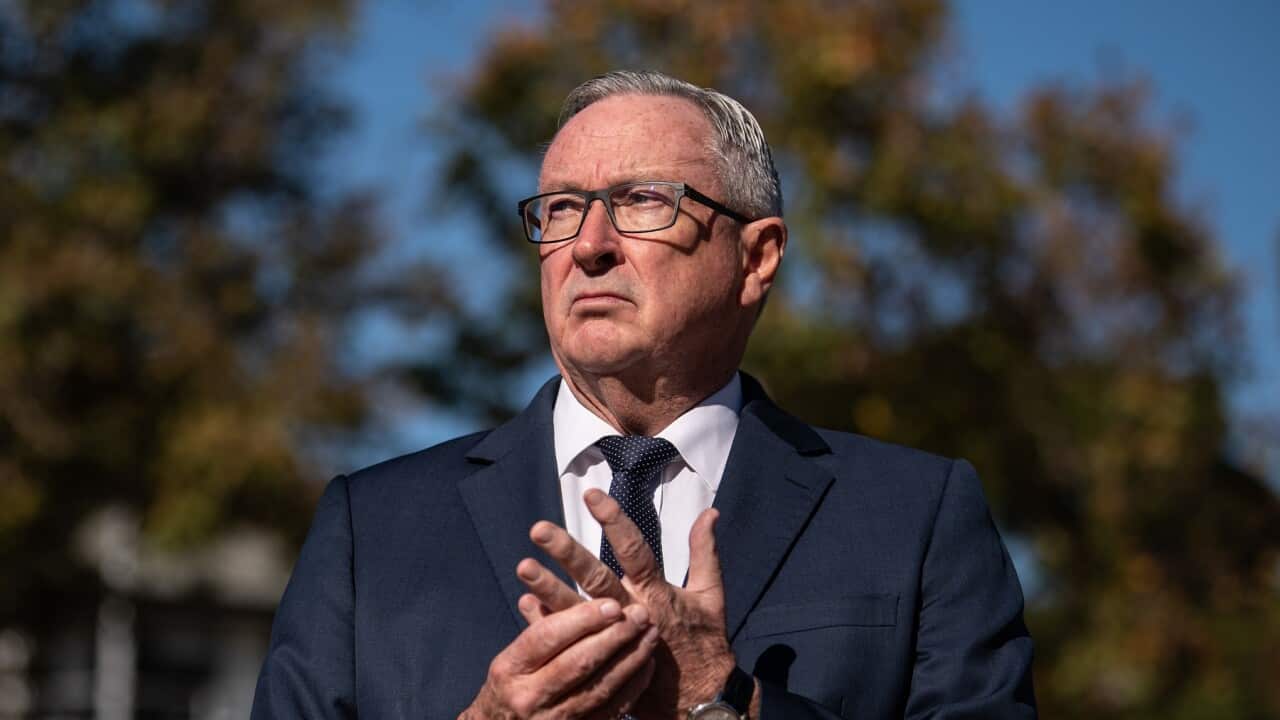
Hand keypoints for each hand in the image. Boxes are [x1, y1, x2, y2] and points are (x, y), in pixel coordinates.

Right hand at [459, 596, 658, 719]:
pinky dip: (632, 686)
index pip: (547, 637)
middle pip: (578, 662)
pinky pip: (611, 710)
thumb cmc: (511, 689)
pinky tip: (646, 664)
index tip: (612, 603)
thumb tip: (546, 588)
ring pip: (600, 687)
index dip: (582, 619)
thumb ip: (536, 626)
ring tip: (650, 634)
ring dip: (631, 658)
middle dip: (615, 635)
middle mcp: (528, 697)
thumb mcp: (512, 658)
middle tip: (640, 613)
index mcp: (509, 669)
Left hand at [518, 491, 747, 717]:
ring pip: (576, 612)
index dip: (615, 521)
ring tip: (522, 567)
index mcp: (656, 594)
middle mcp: (631, 614)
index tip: (593, 496)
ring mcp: (612, 640)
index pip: (634, 550)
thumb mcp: (711, 596)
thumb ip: (705, 552)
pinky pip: (568, 643)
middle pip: (596, 579)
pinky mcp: (601, 661)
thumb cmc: (705, 643)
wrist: (698, 701)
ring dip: (548, 589)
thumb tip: (710, 512)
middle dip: (568, 553)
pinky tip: (525, 602)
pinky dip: (547, 623)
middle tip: (540, 530)